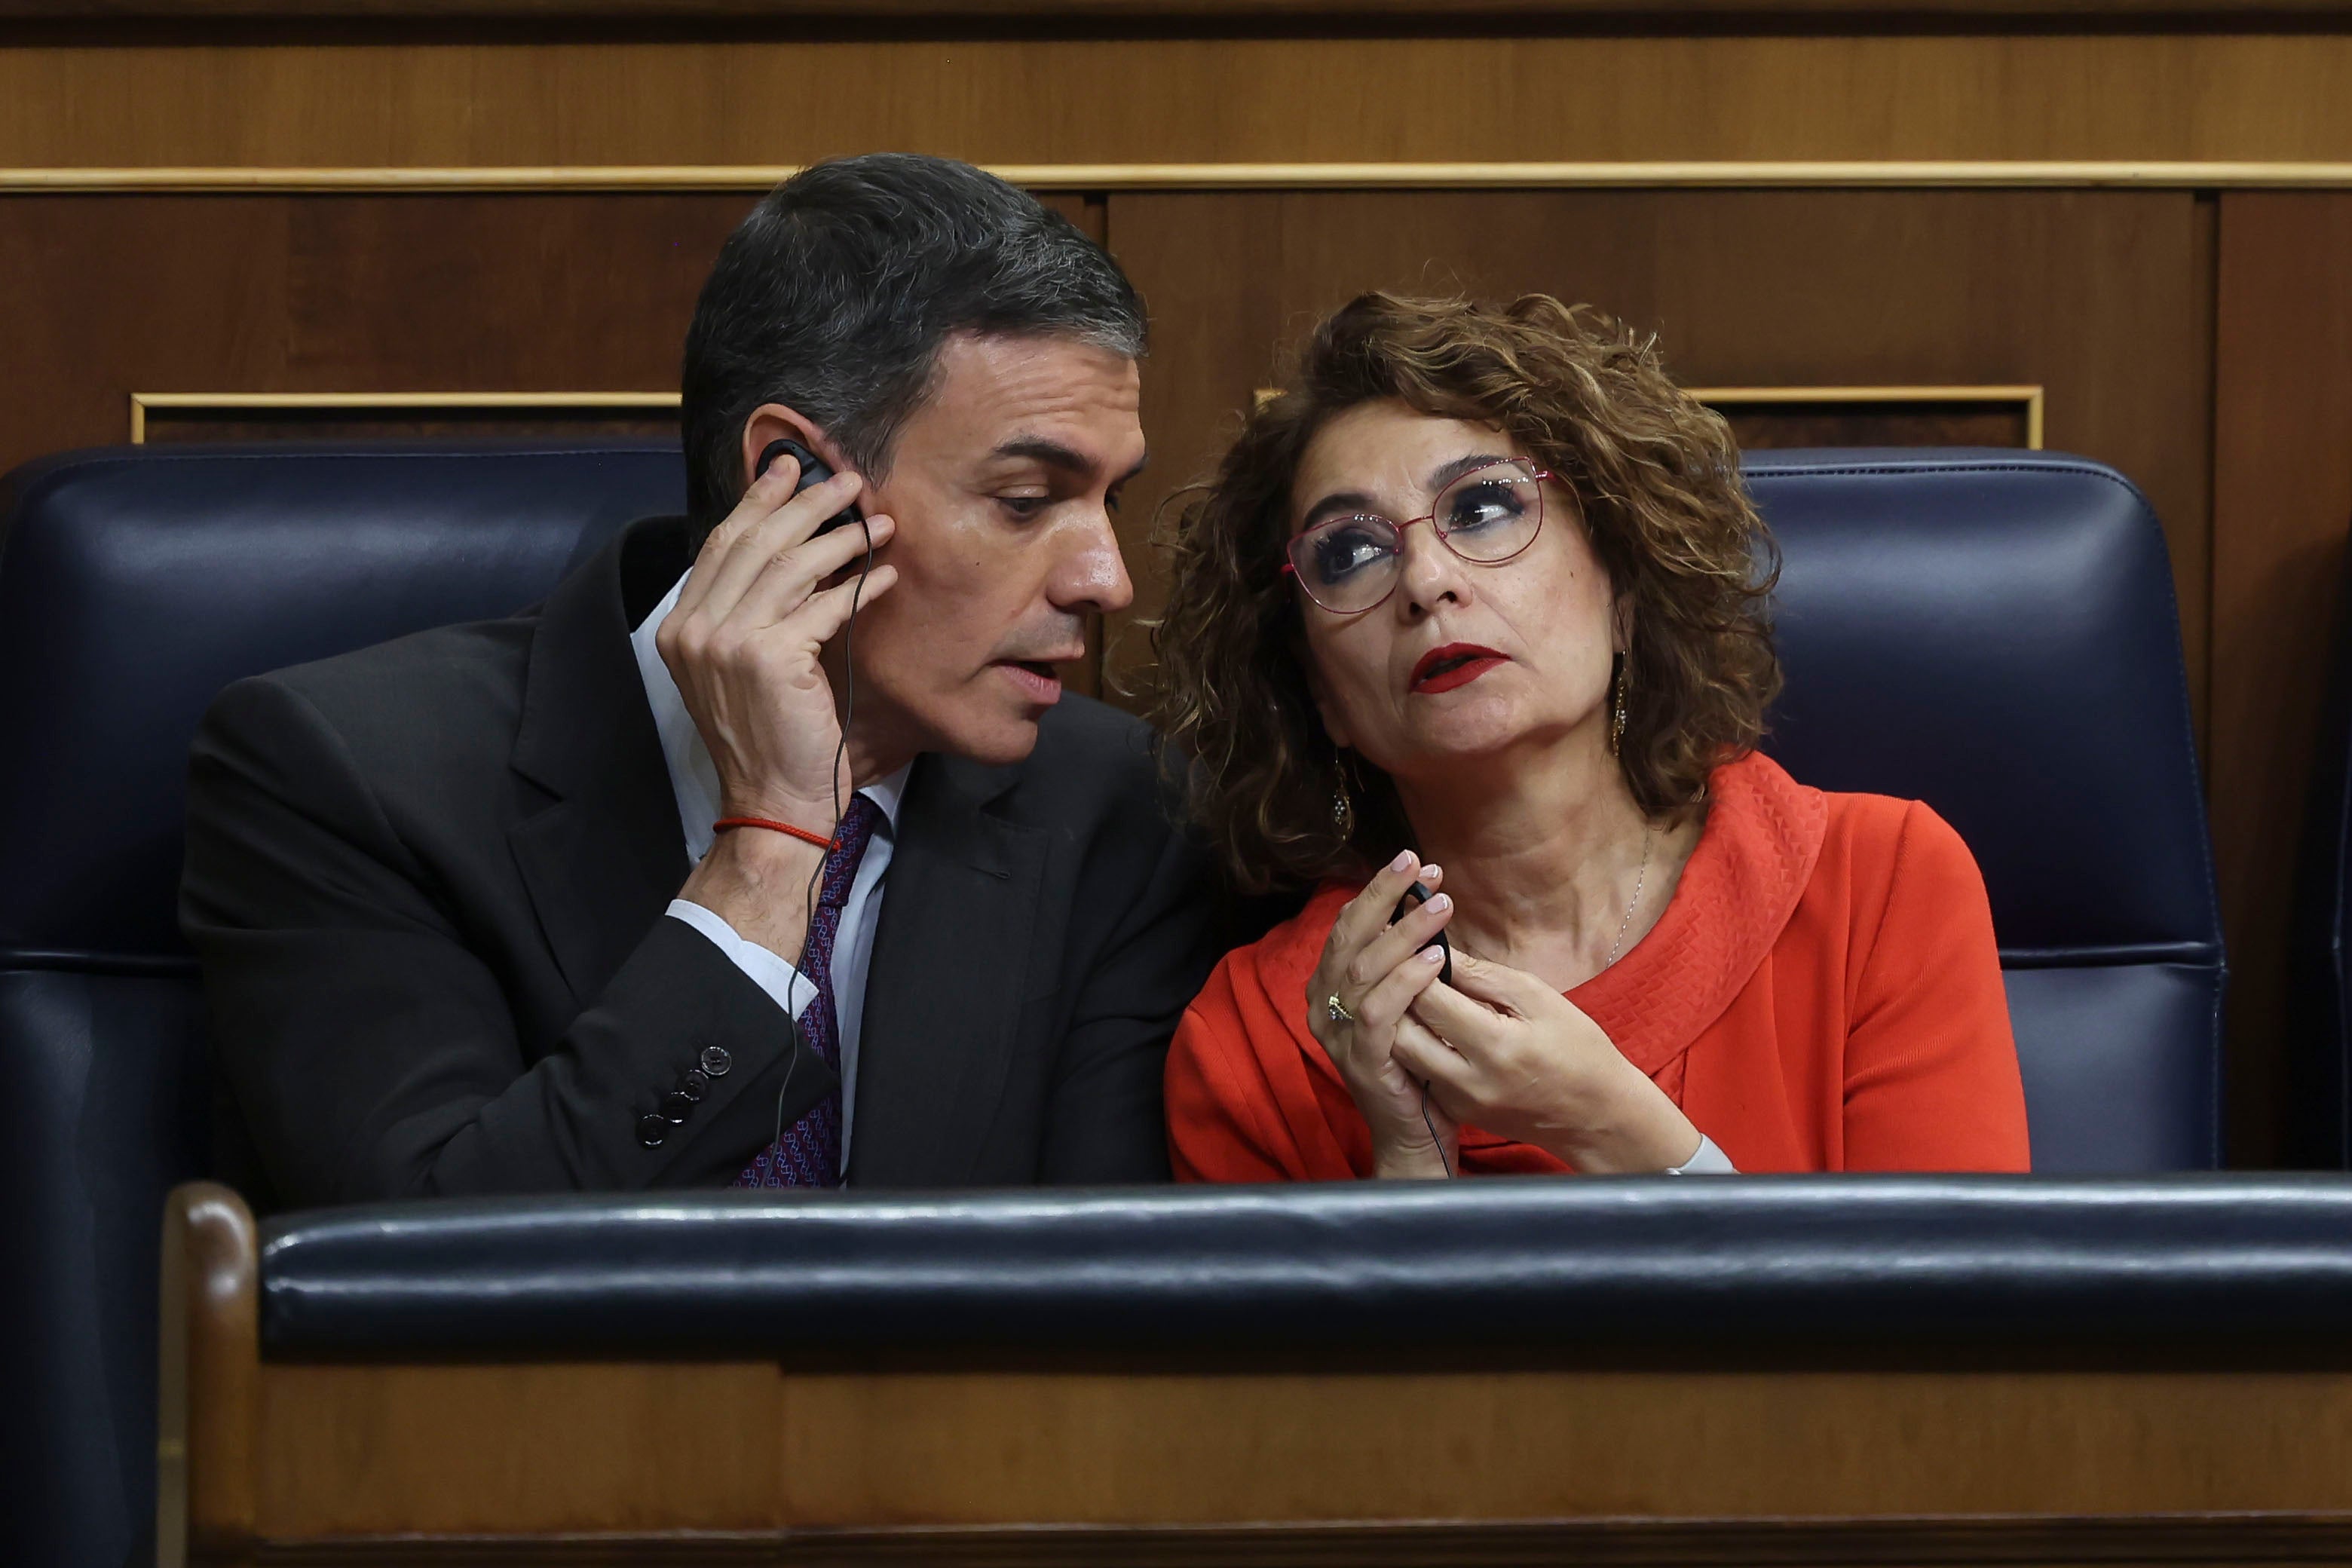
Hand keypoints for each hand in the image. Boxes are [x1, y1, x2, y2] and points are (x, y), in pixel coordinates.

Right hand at [655, 454, 898, 833]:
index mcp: (682, 627)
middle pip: (755, 543)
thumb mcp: (744, 668)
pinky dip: (860, 586)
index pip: (721, 544)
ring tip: (878, 523)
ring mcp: (729, 642)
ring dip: (842, 539)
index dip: (757, 502)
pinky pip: (825, 605)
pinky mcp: (771, 658)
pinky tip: (885, 574)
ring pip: (790, 565)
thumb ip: (752, 613)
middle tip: (847, 481)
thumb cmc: (770, 738)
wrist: (774, 800)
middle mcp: (697, 629)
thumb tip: (793, 551)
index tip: (788, 469)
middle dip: (806, 504)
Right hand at [1307, 851, 1460, 1178]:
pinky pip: (1380, 1012)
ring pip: (1365, 969)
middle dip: (1386, 896)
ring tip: (1442, 906)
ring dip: (1405, 932)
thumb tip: (1422, 904)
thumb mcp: (1406, 1004)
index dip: (1379, 892)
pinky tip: (1437, 960)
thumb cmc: (1416, 1065)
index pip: (1348, 926)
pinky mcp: (1363, 1061)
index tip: (1415, 862)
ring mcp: (1341, 1036)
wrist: (1414, 1136)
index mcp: (1330, 989)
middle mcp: (1325, 1007)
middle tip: (1423, 867)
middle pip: (1350, 938)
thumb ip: (1402, 964)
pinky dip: (1407, 981)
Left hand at [1398, 950, 1701, 1173]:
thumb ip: (1482, 975)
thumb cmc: (1577, 1047)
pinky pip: (1418, 1071)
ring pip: (1402, 1054)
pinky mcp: (1455, 1111)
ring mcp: (1459, 1101)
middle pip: (1402, 1031)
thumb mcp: (1538, 998)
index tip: (1407, 940)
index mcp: (1495, 1046)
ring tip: (1403, 986)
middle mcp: (1469, 1080)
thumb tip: (1435, 949)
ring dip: (1399, 1019)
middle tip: (1396, 962)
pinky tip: (1422, 1018)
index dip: (1412, 964)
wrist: (1595, 1115)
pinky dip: (1414, 1043)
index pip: (1429, 999)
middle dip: (1396, 992)